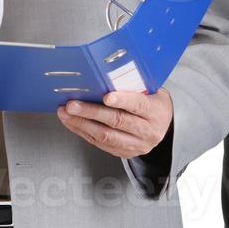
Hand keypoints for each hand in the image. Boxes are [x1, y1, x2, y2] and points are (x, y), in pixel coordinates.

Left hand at [56, 89, 171, 158]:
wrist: (163, 125)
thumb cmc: (152, 102)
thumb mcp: (151, 90)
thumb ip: (132, 84)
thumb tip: (102, 74)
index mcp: (156, 111)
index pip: (139, 105)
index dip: (122, 100)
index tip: (106, 96)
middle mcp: (148, 131)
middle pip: (117, 121)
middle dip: (91, 112)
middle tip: (73, 104)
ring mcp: (136, 145)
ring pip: (106, 136)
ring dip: (82, 124)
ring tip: (66, 113)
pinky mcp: (124, 153)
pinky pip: (100, 144)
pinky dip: (83, 132)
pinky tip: (72, 123)